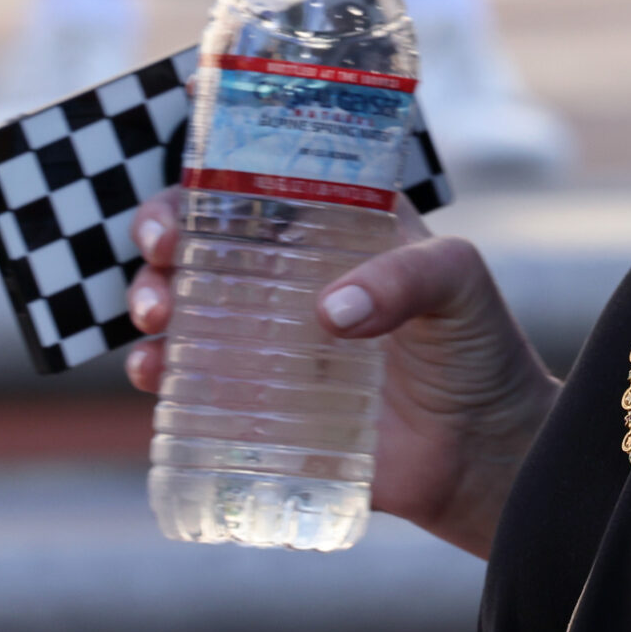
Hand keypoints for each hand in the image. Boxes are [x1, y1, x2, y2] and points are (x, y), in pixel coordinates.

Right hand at [124, 189, 560, 560]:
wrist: (481, 453)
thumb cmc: (480, 349)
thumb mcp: (459, 285)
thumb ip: (410, 278)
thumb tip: (333, 312)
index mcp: (336, 231)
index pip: (262, 185)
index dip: (211, 178)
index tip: (186, 194)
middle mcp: (292, 280)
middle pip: (205, 241)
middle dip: (162, 237)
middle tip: (160, 255)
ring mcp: (270, 343)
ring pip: (185, 307)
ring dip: (149, 301)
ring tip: (154, 319)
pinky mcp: (258, 404)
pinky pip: (190, 382)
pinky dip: (159, 372)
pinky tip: (154, 373)